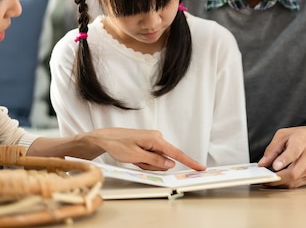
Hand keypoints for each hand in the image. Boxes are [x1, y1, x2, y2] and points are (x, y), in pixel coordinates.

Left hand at [85, 127, 205, 171]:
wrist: (105, 138)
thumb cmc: (118, 144)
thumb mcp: (136, 156)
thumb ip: (155, 161)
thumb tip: (170, 164)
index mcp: (156, 139)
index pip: (176, 153)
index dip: (189, 161)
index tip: (199, 167)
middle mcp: (157, 138)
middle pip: (164, 159)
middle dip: (152, 165)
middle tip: (137, 162)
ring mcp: (153, 140)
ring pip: (157, 160)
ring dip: (146, 163)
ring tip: (134, 157)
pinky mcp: (149, 143)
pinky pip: (151, 157)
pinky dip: (143, 160)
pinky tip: (134, 156)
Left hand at [257, 124, 305, 187]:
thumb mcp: (288, 134)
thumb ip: (273, 147)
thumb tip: (263, 162)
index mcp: (302, 141)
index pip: (293, 152)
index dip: (283, 160)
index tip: (275, 165)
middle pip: (293, 172)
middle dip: (277, 178)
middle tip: (264, 178)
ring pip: (294, 181)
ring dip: (279, 183)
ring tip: (268, 181)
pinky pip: (297, 185)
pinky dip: (286, 185)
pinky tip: (278, 181)